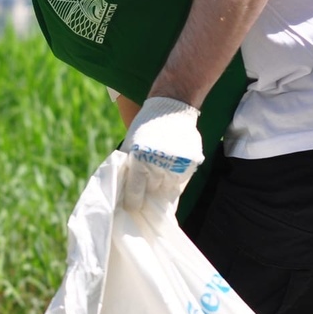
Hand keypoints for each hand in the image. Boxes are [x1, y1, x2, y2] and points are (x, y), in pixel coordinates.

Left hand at [121, 97, 202, 212]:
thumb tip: (121, 191)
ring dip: (163, 185)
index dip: (133, 203)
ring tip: (160, 173)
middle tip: (147, 189)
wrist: (171, 106)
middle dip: (148, 192)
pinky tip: (172, 167)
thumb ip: (127, 166)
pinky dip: (176, 179)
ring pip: (168, 189)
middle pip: (152, 192)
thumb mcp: (130, 144)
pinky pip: (181, 181)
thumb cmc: (145, 126)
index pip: (135, 193)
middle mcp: (157, 163)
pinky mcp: (190, 162)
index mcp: (139, 159)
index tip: (132, 207)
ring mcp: (176, 164)